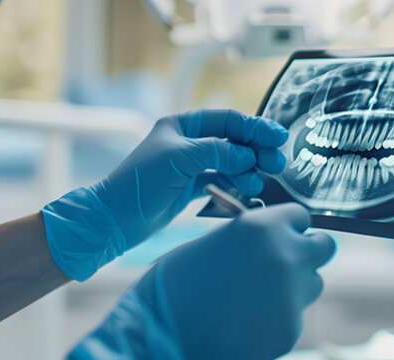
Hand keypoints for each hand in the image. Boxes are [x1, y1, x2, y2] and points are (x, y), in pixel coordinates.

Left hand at [41, 109, 288, 279]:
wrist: (115, 220)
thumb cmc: (138, 184)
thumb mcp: (178, 160)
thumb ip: (216, 153)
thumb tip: (247, 156)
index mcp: (182, 125)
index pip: (227, 120)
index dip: (254, 127)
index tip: (278, 136)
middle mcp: (188, 142)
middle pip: (233, 141)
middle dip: (256, 150)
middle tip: (276, 162)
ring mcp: (190, 165)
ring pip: (230, 162)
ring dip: (248, 170)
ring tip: (258, 182)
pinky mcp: (190, 187)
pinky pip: (222, 180)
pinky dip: (236, 183)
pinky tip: (248, 189)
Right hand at [68, 204, 336, 359]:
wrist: (157, 336)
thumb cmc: (173, 285)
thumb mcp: (213, 244)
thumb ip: (250, 238)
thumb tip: (274, 239)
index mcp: (262, 227)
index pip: (301, 216)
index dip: (288, 227)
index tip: (280, 236)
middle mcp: (285, 258)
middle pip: (323, 247)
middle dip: (305, 253)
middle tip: (283, 263)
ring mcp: (291, 297)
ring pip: (312, 284)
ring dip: (294, 286)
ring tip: (255, 296)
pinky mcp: (289, 331)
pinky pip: (294, 316)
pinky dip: (277, 318)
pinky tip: (245, 322)